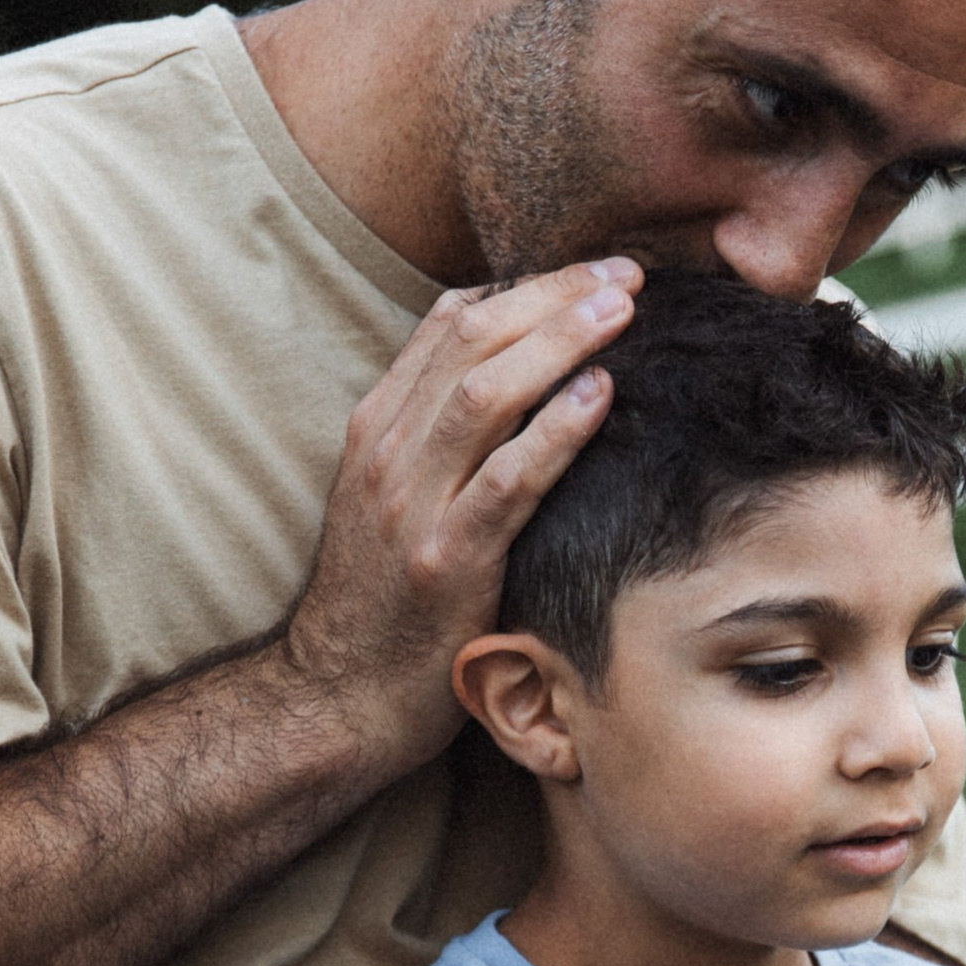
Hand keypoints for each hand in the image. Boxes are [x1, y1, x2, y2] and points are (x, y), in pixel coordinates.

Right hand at [285, 257, 639, 782]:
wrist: (340, 695)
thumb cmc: (386, 599)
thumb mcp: (393, 498)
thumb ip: (439, 434)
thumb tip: (513, 371)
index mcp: (377, 428)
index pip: (447, 324)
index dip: (525, 284)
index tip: (591, 269)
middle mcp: (388, 454)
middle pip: (472, 341)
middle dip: (553, 295)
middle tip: (626, 272)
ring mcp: (412, 506)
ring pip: (486, 394)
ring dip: (560, 341)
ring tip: (622, 310)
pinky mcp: (445, 561)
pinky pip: (506, 480)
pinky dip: (555, 431)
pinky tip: (601, 396)